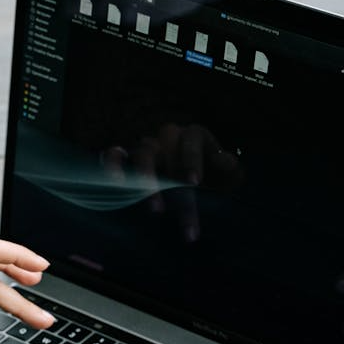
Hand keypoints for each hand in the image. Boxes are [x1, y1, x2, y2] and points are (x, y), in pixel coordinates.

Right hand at [101, 122, 241, 242]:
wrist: (195, 173)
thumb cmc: (212, 173)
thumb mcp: (228, 173)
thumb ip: (230, 167)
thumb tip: (225, 161)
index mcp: (194, 135)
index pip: (190, 142)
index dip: (190, 160)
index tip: (193, 182)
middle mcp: (168, 137)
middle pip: (166, 152)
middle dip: (168, 180)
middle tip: (169, 208)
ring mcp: (148, 146)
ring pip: (142, 155)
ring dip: (145, 178)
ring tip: (153, 207)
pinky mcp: (128, 157)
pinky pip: (115, 155)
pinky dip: (113, 164)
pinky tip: (117, 182)